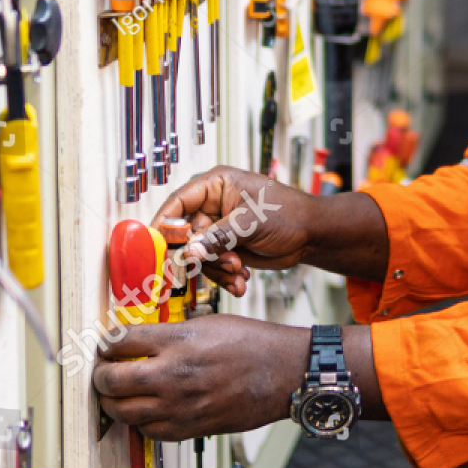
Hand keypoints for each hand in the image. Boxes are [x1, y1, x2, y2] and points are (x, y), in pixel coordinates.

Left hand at [94, 315, 307, 440]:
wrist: (284, 372)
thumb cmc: (254, 343)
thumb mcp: (208, 322)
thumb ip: (171, 332)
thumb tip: (142, 340)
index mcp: (179, 340)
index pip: (119, 342)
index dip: (106, 343)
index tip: (107, 345)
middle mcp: (174, 374)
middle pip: (111, 380)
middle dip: (101, 374)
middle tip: (105, 370)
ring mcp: (180, 405)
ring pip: (123, 411)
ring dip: (114, 401)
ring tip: (119, 392)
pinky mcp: (190, 427)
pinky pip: (147, 431)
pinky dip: (140, 420)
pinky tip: (146, 409)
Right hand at [151, 166, 311, 297]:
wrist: (311, 235)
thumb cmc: (289, 214)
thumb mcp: (251, 222)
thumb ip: (219, 236)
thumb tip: (191, 251)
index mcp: (216, 186)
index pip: (178, 202)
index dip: (164, 223)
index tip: (156, 245)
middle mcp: (213, 207)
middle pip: (186, 235)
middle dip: (205, 254)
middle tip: (226, 262)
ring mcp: (219, 229)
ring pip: (199, 255)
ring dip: (217, 269)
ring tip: (238, 272)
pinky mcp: (226, 248)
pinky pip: (212, 266)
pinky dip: (224, 277)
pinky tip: (241, 281)